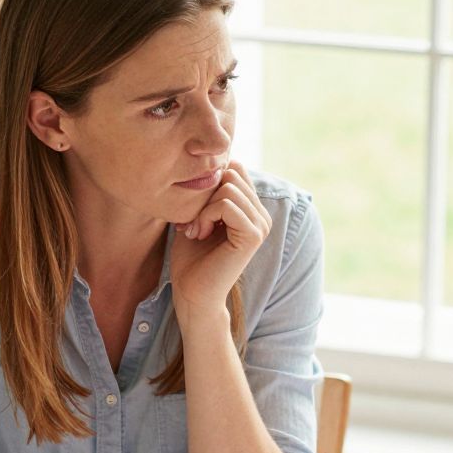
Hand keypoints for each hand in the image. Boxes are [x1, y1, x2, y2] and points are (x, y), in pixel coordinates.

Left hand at [169, 161, 271, 322]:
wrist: (192, 292)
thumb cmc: (191, 258)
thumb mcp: (198, 215)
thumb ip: (209, 190)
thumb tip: (214, 160)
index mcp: (252, 209)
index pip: (235, 169)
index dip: (209, 183)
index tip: (194, 211)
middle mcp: (261, 215)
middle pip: (232, 175)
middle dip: (206, 194)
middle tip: (194, 222)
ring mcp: (261, 225)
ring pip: (229, 188)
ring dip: (204, 208)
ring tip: (196, 230)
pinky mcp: (254, 235)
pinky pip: (227, 204)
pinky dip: (206, 215)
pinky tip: (200, 234)